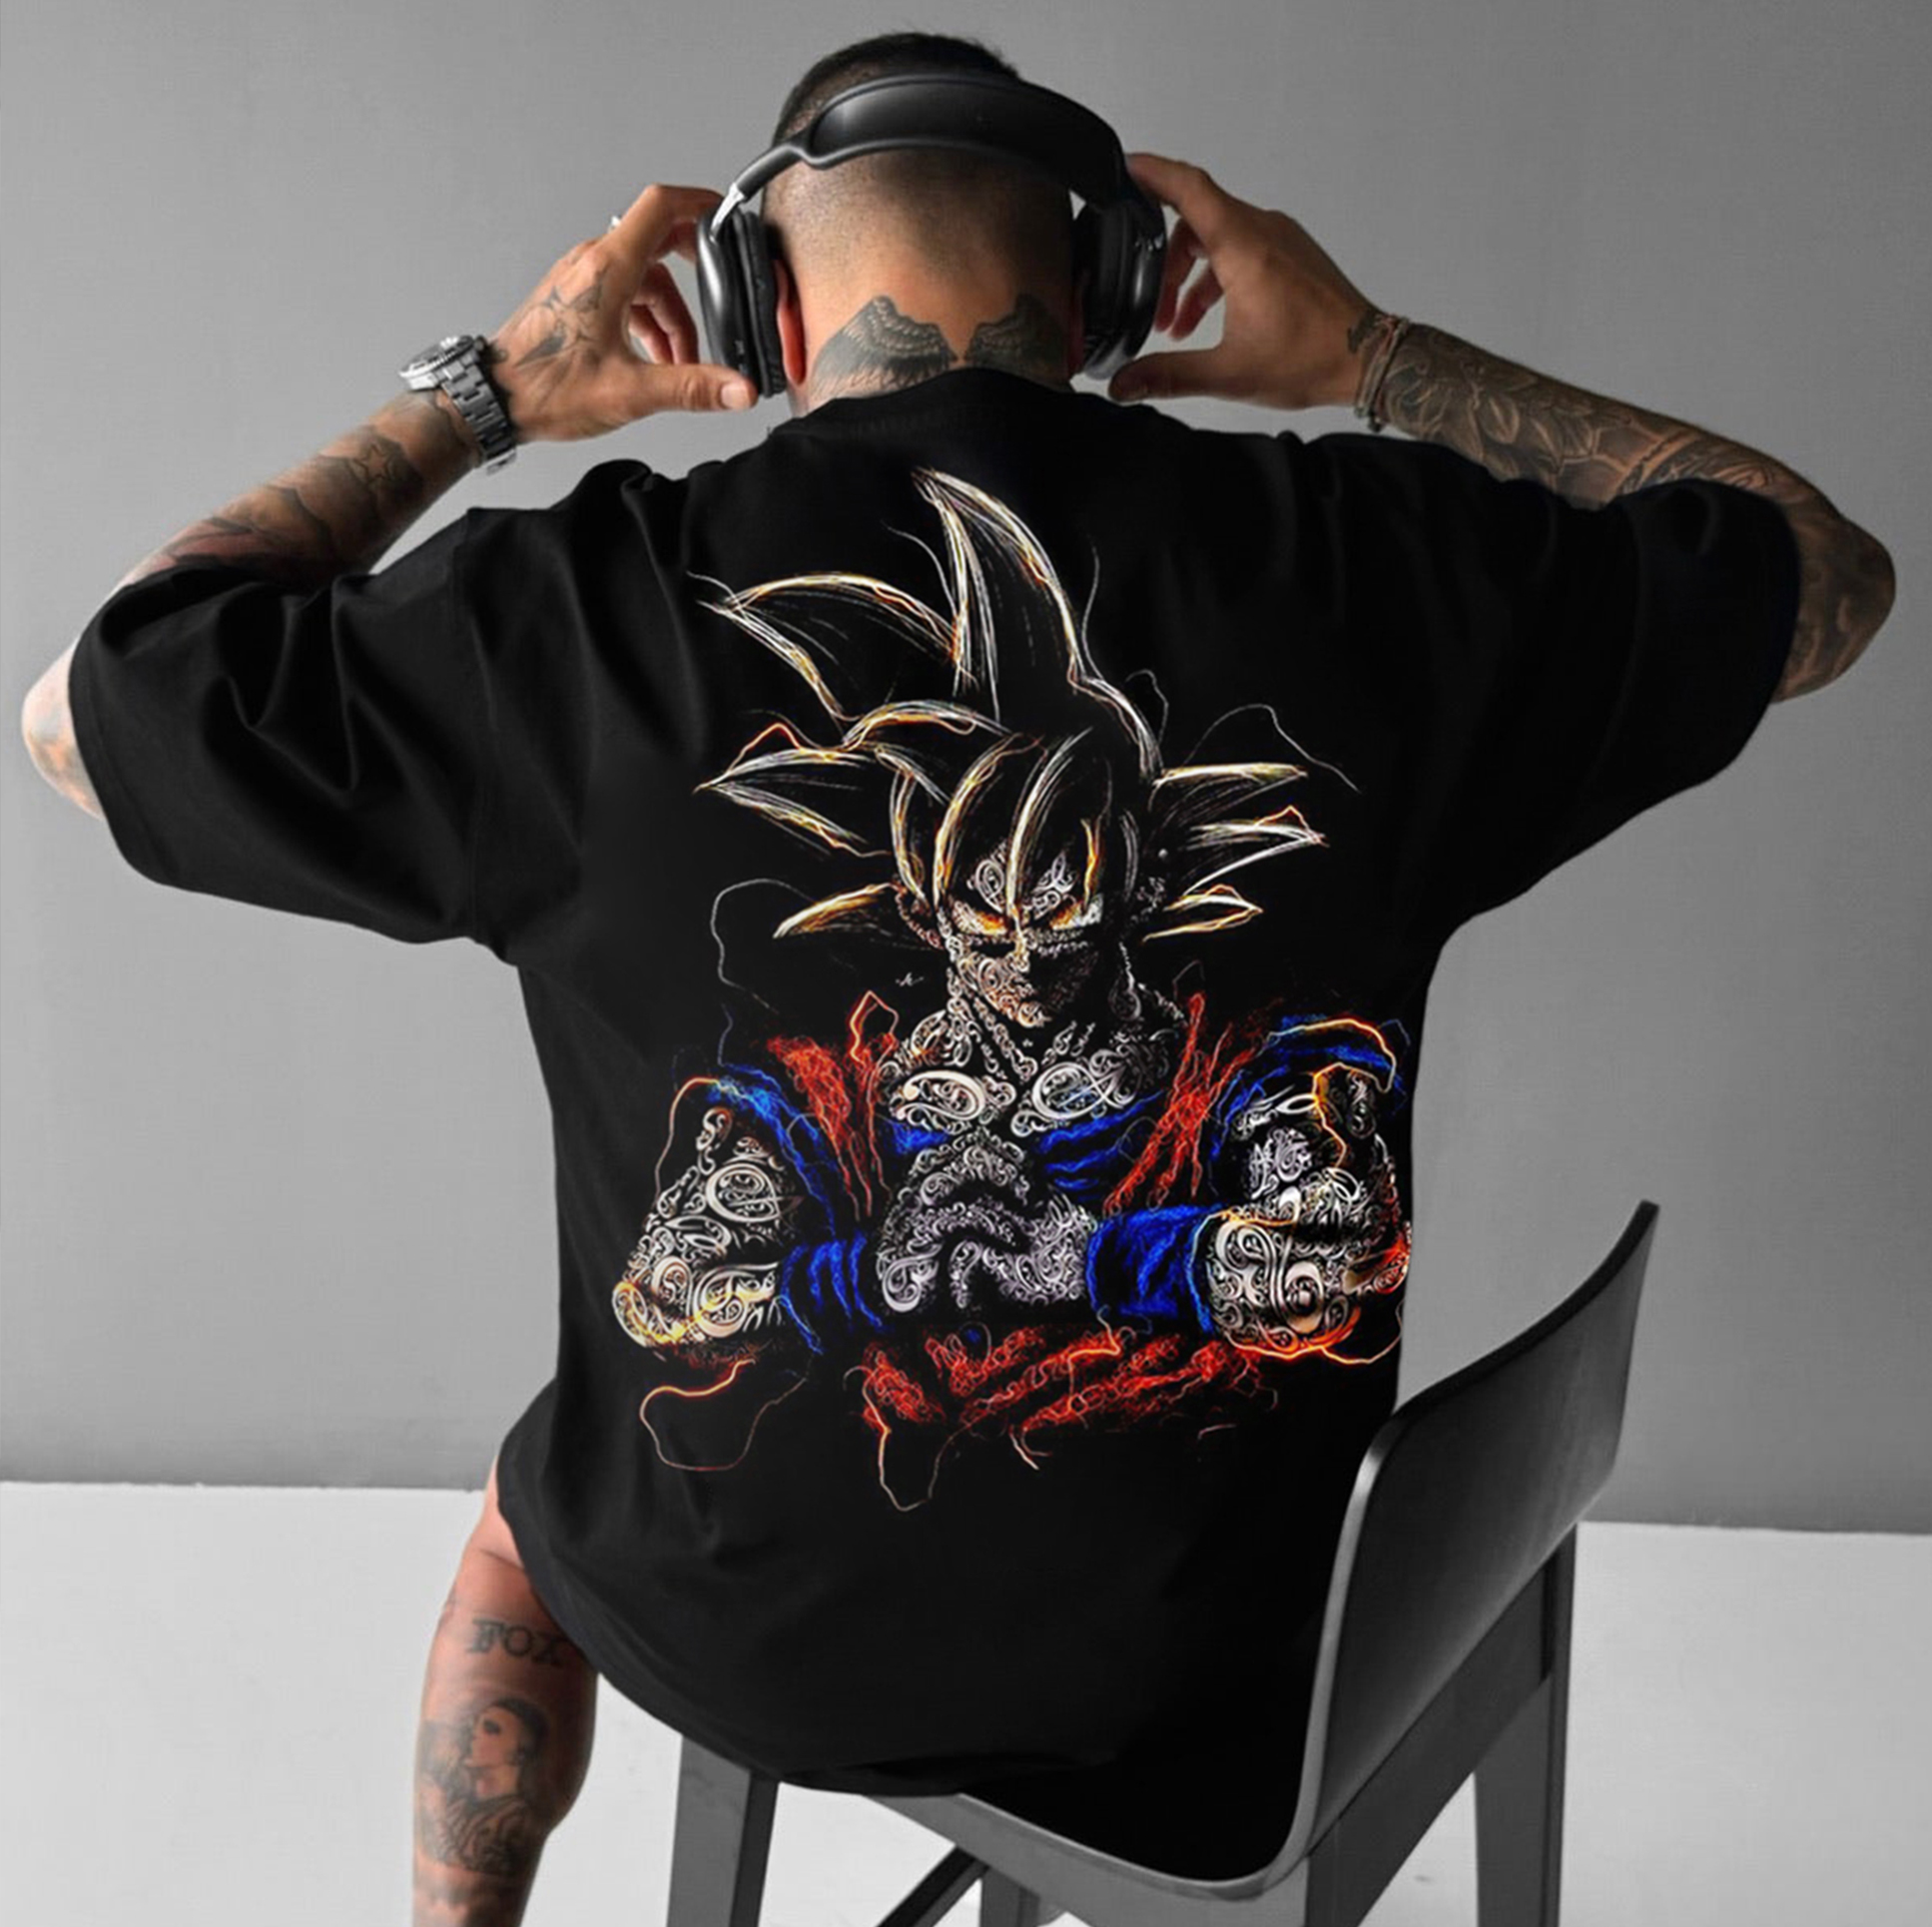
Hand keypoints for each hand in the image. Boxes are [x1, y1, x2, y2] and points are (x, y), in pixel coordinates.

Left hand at [484, 182, 755, 444]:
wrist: (495, 401)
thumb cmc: (545, 388)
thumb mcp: (631, 392)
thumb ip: (692, 388)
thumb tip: (738, 389)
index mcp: (608, 269)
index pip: (661, 206)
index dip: (700, 203)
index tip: (726, 214)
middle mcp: (592, 264)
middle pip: (659, 246)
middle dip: (694, 279)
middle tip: (718, 301)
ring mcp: (581, 280)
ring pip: (644, 279)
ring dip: (670, 316)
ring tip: (681, 362)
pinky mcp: (574, 299)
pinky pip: (623, 295)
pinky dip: (647, 321)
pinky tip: (654, 359)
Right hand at [1109, 152, 1380, 412]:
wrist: (1368, 359)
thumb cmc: (1313, 358)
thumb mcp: (1230, 373)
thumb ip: (1169, 376)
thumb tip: (1123, 384)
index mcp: (1244, 247)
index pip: (1189, 187)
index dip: (1150, 172)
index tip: (1123, 168)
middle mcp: (1263, 230)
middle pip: (1195, 219)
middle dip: (1164, 260)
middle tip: (1152, 306)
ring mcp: (1280, 237)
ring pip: (1217, 236)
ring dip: (1191, 274)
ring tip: (1179, 324)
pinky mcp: (1290, 251)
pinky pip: (1241, 247)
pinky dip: (1217, 275)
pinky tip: (1211, 318)